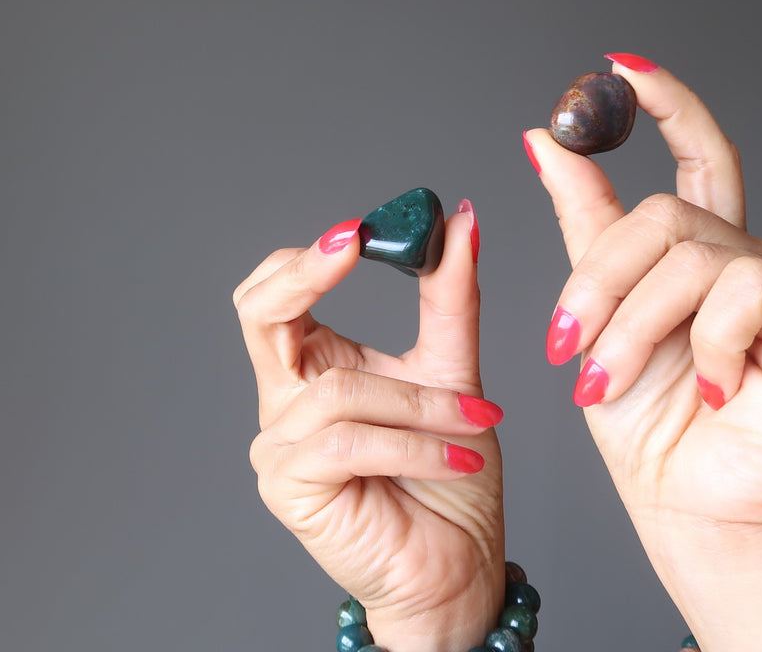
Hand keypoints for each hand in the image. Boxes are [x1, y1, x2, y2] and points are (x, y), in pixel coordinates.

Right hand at [233, 203, 503, 651]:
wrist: (456, 564)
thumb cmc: (448, 475)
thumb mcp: (452, 373)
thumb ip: (449, 301)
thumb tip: (461, 224)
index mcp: (315, 367)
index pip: (275, 295)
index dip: (308, 257)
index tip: (364, 229)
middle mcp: (286, 401)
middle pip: (259, 315)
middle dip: (306, 273)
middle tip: (355, 243)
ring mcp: (279, 446)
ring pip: (340, 389)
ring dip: (422, 403)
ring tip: (477, 423)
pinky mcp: (289, 486)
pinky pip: (349, 440)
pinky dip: (414, 442)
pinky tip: (460, 456)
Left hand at [526, 56, 761, 649]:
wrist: (702, 518)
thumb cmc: (655, 434)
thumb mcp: (600, 320)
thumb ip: (586, 229)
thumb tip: (546, 138)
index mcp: (703, 261)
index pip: (696, 159)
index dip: (663, 104)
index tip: (613, 67)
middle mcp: (753, 259)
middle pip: (669, 212)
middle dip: (599, 275)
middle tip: (566, 341)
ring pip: (694, 252)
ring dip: (634, 323)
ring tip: (610, 383)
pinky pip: (748, 288)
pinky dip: (709, 344)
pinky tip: (715, 389)